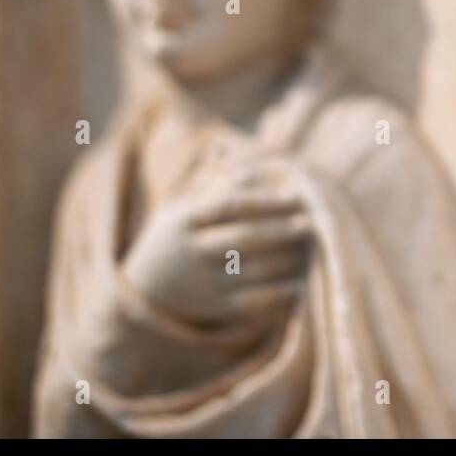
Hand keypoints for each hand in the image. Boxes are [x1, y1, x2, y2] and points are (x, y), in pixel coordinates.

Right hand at [121, 161, 313, 325]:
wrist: (143, 292)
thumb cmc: (174, 237)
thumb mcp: (179, 206)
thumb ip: (206, 181)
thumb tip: (224, 146)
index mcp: (183, 220)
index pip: (229, 205)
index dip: (265, 200)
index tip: (296, 195)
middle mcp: (191, 252)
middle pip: (243, 238)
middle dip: (281, 230)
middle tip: (312, 222)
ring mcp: (202, 283)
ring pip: (252, 271)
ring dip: (287, 261)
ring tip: (313, 250)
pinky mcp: (213, 309)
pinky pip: (252, 303)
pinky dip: (279, 295)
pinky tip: (302, 285)